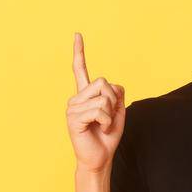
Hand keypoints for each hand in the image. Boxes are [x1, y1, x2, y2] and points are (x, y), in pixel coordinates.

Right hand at [65, 32, 126, 172]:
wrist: (100, 156)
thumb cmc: (108, 135)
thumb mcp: (118, 111)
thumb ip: (116, 94)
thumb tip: (110, 84)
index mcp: (86, 94)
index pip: (81, 70)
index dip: (80, 52)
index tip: (78, 35)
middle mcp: (76, 98)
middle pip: (104, 82)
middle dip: (114, 100)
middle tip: (108, 117)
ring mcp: (72, 107)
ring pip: (103, 97)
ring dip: (111, 113)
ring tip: (102, 125)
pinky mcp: (73, 118)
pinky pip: (99, 110)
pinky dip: (106, 121)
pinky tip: (99, 129)